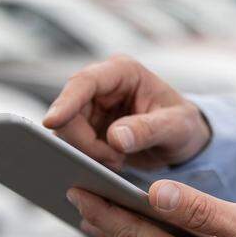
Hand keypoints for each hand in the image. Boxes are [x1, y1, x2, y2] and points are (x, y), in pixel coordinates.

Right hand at [43, 55, 210, 170]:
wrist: (182, 141)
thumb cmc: (184, 126)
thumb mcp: (176, 127)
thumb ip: (148, 130)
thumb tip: (115, 138)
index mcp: (123, 72)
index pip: (85, 82)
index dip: (65, 102)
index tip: (51, 122)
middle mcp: (102, 86)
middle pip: (69, 111)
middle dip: (84, 141)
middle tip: (113, 160)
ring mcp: (91, 107)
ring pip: (66, 131)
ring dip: (87, 152)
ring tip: (118, 161)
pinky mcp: (87, 128)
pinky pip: (72, 144)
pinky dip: (87, 158)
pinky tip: (110, 164)